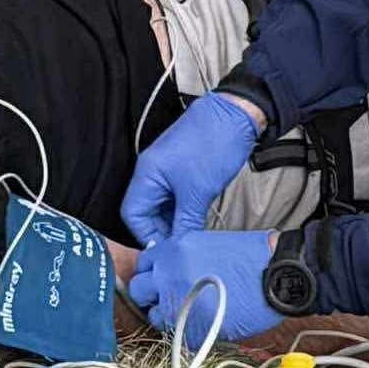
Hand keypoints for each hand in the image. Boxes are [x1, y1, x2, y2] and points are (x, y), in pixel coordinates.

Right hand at [120, 90, 260, 245]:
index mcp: (147, 174)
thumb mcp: (198, 191)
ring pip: (164, 207)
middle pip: (146, 212)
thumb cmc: (212, 145)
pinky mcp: (184, 172)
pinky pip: (177, 199)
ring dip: (175, 223)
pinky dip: (184, 213)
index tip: (165, 252)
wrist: (236, 116)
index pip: (133, 215)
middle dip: (162, 232)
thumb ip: (186, 222)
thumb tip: (179, 248)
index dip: (146, 235)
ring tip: (191, 240)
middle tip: (180, 250)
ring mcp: (168, 172)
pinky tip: (197, 224)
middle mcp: (153, 173)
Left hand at [125, 228, 286, 347]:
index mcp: (173, 251)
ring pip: (155, 317)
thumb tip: (166, 270)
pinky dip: (189, 333)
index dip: (153, 273)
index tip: (162, 279)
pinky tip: (204, 324)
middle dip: (152, 295)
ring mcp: (179, 303)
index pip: (142, 265)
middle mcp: (170, 275)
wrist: (277, 274)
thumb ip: (180, 256)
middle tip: (171, 297)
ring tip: (190, 313)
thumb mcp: (206, 242)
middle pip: (139, 290)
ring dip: (167, 316)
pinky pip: (178, 336)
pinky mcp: (193, 329)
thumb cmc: (250, 257)